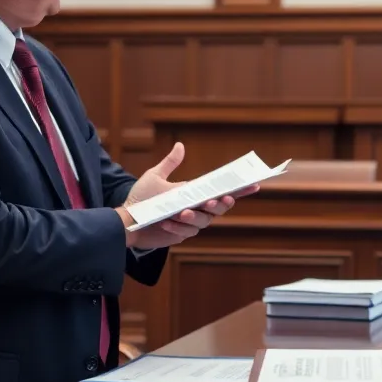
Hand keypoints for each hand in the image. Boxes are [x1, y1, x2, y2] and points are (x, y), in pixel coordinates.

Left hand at [116, 143, 258, 248]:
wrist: (127, 220)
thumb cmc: (142, 199)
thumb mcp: (155, 177)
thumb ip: (170, 163)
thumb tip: (180, 145)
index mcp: (196, 194)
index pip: (222, 191)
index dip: (240, 189)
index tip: (254, 183)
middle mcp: (198, 209)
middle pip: (220, 208)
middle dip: (218, 204)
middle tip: (211, 201)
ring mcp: (190, 223)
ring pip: (204, 221)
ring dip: (194, 216)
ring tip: (181, 212)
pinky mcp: (181, 235)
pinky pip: (186, 232)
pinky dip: (177, 226)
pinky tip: (166, 222)